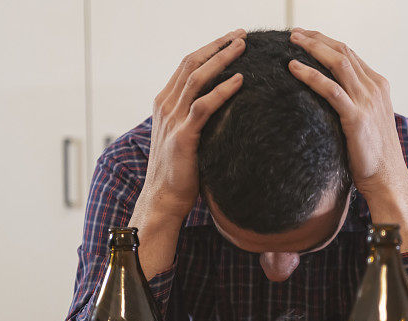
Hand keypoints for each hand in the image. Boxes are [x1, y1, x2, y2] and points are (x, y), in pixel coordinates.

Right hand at [129, 29, 244, 278]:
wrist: (163, 198)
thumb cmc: (180, 171)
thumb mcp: (187, 137)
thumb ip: (198, 120)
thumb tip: (228, 111)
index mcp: (165, 103)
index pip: (186, 65)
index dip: (209, 49)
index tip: (232, 39)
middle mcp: (165, 105)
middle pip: (191, 63)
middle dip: (217, 46)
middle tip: (241, 34)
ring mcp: (172, 119)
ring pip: (197, 78)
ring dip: (222, 59)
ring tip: (243, 48)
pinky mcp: (183, 136)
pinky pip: (204, 106)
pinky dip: (222, 91)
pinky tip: (240, 81)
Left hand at [288, 29, 407, 251]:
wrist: (387, 178)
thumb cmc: (372, 156)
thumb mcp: (366, 122)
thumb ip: (353, 105)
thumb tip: (329, 100)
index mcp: (378, 86)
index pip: (350, 54)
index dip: (326, 42)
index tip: (306, 37)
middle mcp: (374, 88)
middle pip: (343, 51)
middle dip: (316, 39)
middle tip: (294, 34)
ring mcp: (367, 101)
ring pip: (337, 63)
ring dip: (312, 48)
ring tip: (291, 42)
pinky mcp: (356, 117)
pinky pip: (330, 89)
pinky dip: (310, 75)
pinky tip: (293, 68)